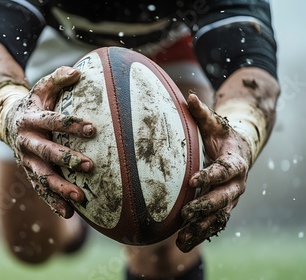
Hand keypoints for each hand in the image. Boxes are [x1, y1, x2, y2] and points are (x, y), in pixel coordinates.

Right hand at [2, 66, 96, 217]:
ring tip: (80, 197)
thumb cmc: (33, 103)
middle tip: (89, 165)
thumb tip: (77, 72)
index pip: (52, 120)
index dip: (70, 125)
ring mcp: (26, 159)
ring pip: (41, 176)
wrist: (6, 121)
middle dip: (66, 159)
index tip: (92, 129)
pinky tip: (69, 213)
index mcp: (30, 118)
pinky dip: (52, 201)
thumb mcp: (41, 88)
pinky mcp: (29, 172)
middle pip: (46, 151)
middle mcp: (26, 141)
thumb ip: (57, 79)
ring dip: (60, 187)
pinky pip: (40, 189)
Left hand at [176, 94, 251, 251]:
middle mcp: (237, 184)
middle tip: (186, 214)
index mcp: (235, 162)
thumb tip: (188, 97)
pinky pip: (213, 225)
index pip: (225, 170)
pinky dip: (199, 234)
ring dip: (201, 229)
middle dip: (206, 207)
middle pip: (224, 198)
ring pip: (219, 217)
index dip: (211, 175)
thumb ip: (202, 113)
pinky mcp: (223, 209)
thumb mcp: (215, 124)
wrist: (241, 152)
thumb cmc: (223, 136)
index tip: (194, 180)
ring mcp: (231, 199)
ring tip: (182, 241)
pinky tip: (182, 244)